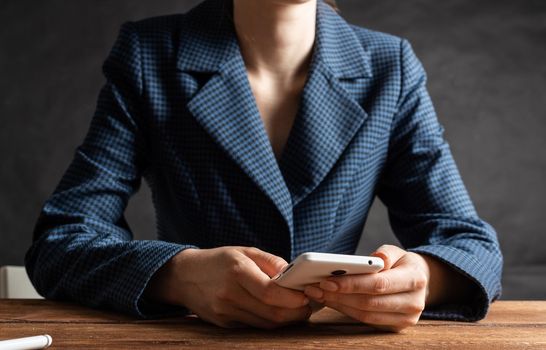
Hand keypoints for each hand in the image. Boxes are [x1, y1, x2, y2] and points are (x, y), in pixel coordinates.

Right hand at [145, 246, 311, 328]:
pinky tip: (278, 313)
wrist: (184, 276)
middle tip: (309, 307)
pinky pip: (253, 326)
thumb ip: (271, 261)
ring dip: (285, 320)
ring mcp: (225, 311)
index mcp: (237, 271)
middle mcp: (229, 294)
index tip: (307, 295)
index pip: (270, 292)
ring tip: (298, 310)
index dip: (292, 298)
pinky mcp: (223, 323)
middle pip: (271, 313)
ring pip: (265, 324)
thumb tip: (295, 274)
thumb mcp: (244, 251)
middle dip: (295, 313)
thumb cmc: (218, 260)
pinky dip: (269, 321)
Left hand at [303, 245, 429, 331]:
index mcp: (415, 278)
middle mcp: (414, 302)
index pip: (379, 284)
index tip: (327, 281)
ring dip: (339, 305)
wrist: (420, 281)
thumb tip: (373, 260)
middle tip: (316, 288)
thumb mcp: (397, 252)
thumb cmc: (402, 264)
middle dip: (339, 295)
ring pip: (366, 314)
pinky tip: (332, 301)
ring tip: (319, 294)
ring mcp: (406, 318)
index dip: (351, 284)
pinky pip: (367, 320)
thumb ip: (385, 253)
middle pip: (369, 302)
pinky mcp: (396, 326)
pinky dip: (347, 311)